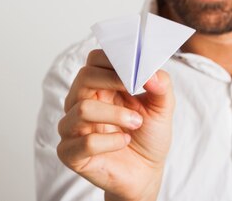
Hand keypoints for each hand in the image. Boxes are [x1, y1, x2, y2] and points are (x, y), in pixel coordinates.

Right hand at [57, 49, 174, 200]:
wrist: (146, 172)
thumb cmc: (148, 135)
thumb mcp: (162, 106)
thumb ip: (160, 84)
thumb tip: (152, 73)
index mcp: (101, 86)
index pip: (95, 59)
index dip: (114, 60)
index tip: (137, 69)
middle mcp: (82, 101)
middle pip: (84, 76)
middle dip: (113, 81)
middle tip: (136, 91)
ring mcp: (73, 127)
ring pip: (82, 109)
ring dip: (116, 115)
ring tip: (136, 123)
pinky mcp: (70, 153)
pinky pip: (85, 142)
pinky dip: (109, 142)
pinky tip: (123, 142)